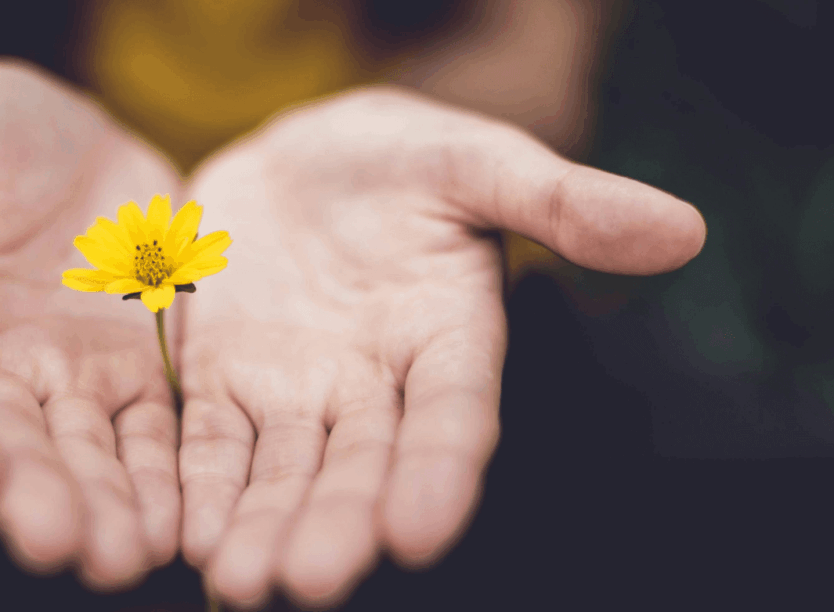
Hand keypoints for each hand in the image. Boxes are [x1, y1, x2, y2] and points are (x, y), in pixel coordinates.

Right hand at [0, 63, 183, 588]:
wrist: (67, 142)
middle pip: (5, 440)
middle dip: (31, 494)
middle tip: (59, 545)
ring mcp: (63, 377)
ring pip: (81, 452)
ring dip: (102, 506)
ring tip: (124, 557)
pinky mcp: (131, 373)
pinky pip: (149, 433)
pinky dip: (161, 478)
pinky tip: (178, 525)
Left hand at [177, 87, 704, 607]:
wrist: (303, 160)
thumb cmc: (404, 159)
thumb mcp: (476, 162)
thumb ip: (561, 199)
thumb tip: (681, 228)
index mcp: (448, 339)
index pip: (452, 416)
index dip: (439, 472)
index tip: (419, 532)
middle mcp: (375, 386)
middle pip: (359, 465)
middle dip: (337, 523)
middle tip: (309, 581)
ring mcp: (296, 390)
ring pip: (282, 471)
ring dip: (262, 526)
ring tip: (238, 581)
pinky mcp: (225, 381)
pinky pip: (211, 443)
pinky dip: (201, 487)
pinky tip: (186, 535)